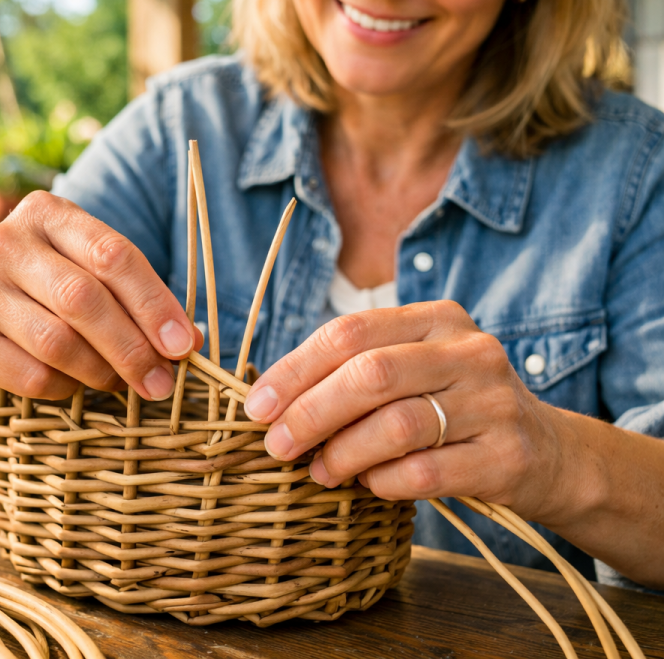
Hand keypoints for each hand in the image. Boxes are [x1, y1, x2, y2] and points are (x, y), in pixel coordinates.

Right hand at [0, 192, 201, 402]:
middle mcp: (5, 242)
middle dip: (133, 348)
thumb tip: (189, 341)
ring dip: (103, 372)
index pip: (112, 255)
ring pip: (58, 342)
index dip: (154, 303)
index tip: (183, 344)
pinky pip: (32, 375)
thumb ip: (138, 298)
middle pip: (84, 300)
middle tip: (162, 382)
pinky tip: (77, 385)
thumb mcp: (91, 273)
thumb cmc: (50, 286)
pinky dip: (66, 389)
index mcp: (48, 214)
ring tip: (123, 382)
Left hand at [244, 300, 572, 521]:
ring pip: (396, 424)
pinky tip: (367, 486)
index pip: (351, 332)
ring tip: (319, 471)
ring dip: (343, 453)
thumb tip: (274, 401)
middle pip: (371, 374)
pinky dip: (382, 482)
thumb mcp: (417, 368)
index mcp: (436, 318)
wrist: (546, 450)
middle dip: (311, 412)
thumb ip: (358, 371)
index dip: (296, 369)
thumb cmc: (455, 405)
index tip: (258, 406)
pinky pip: (425, 473)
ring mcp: (493, 401)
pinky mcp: (507, 456)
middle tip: (277, 445)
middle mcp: (469, 351)